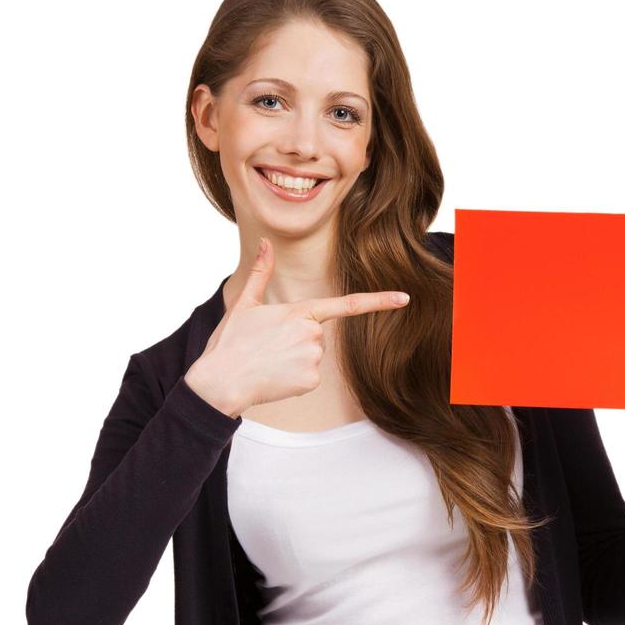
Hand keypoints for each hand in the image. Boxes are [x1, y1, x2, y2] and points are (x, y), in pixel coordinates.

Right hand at [186, 236, 410, 415]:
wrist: (220, 381)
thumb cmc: (230, 343)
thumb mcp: (245, 304)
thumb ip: (261, 272)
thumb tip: (266, 243)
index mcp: (300, 311)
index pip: (347, 304)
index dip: (380, 301)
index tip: (404, 298)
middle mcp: (313, 334)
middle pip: (317, 335)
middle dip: (297, 340)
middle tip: (268, 346)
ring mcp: (314, 358)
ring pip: (313, 356)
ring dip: (294, 359)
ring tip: (268, 361)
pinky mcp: (312, 381)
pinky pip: (310, 377)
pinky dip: (294, 379)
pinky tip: (275, 377)